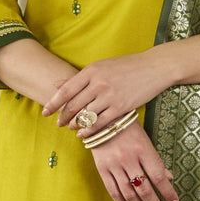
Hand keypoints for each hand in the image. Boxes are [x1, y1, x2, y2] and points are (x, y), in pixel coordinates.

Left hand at [42, 52, 171, 132]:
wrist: (154, 67)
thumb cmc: (127, 66)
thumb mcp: (102, 66)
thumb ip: (82, 77)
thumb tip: (58, 85)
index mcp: (91, 71)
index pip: (66, 90)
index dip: (53, 103)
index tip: (45, 112)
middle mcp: (98, 83)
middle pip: (73, 105)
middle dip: (63, 117)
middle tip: (59, 124)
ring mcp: (109, 96)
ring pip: (85, 116)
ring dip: (76, 125)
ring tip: (72, 128)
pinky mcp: (121, 107)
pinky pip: (100, 123)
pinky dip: (89, 131)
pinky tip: (84, 135)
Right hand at [90, 122, 179, 200]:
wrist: (103, 120)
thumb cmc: (129, 130)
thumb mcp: (147, 142)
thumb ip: (156, 161)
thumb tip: (169, 179)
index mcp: (143, 150)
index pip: (159, 177)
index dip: (168, 193)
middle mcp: (129, 159)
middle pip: (144, 189)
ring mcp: (114, 165)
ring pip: (129, 193)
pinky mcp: (102, 169)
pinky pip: (113, 191)